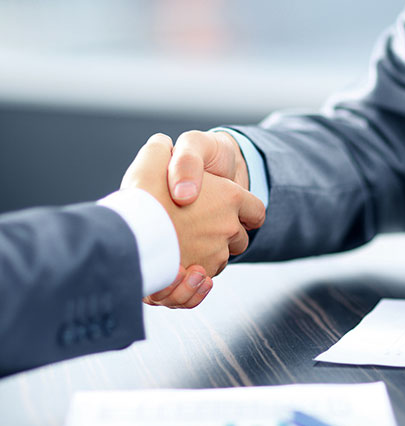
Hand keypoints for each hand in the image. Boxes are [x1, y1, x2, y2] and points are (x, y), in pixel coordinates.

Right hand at [121, 134, 264, 306]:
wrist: (128, 232)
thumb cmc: (143, 192)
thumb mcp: (155, 157)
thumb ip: (164, 150)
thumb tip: (163, 145)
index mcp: (229, 197)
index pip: (255, 209)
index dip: (246, 211)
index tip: (235, 213)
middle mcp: (228, 227)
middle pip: (239, 237)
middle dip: (224, 235)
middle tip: (198, 226)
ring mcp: (216, 254)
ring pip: (221, 258)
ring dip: (208, 254)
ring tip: (182, 244)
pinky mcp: (199, 278)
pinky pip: (205, 280)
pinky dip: (195, 276)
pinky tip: (177, 264)